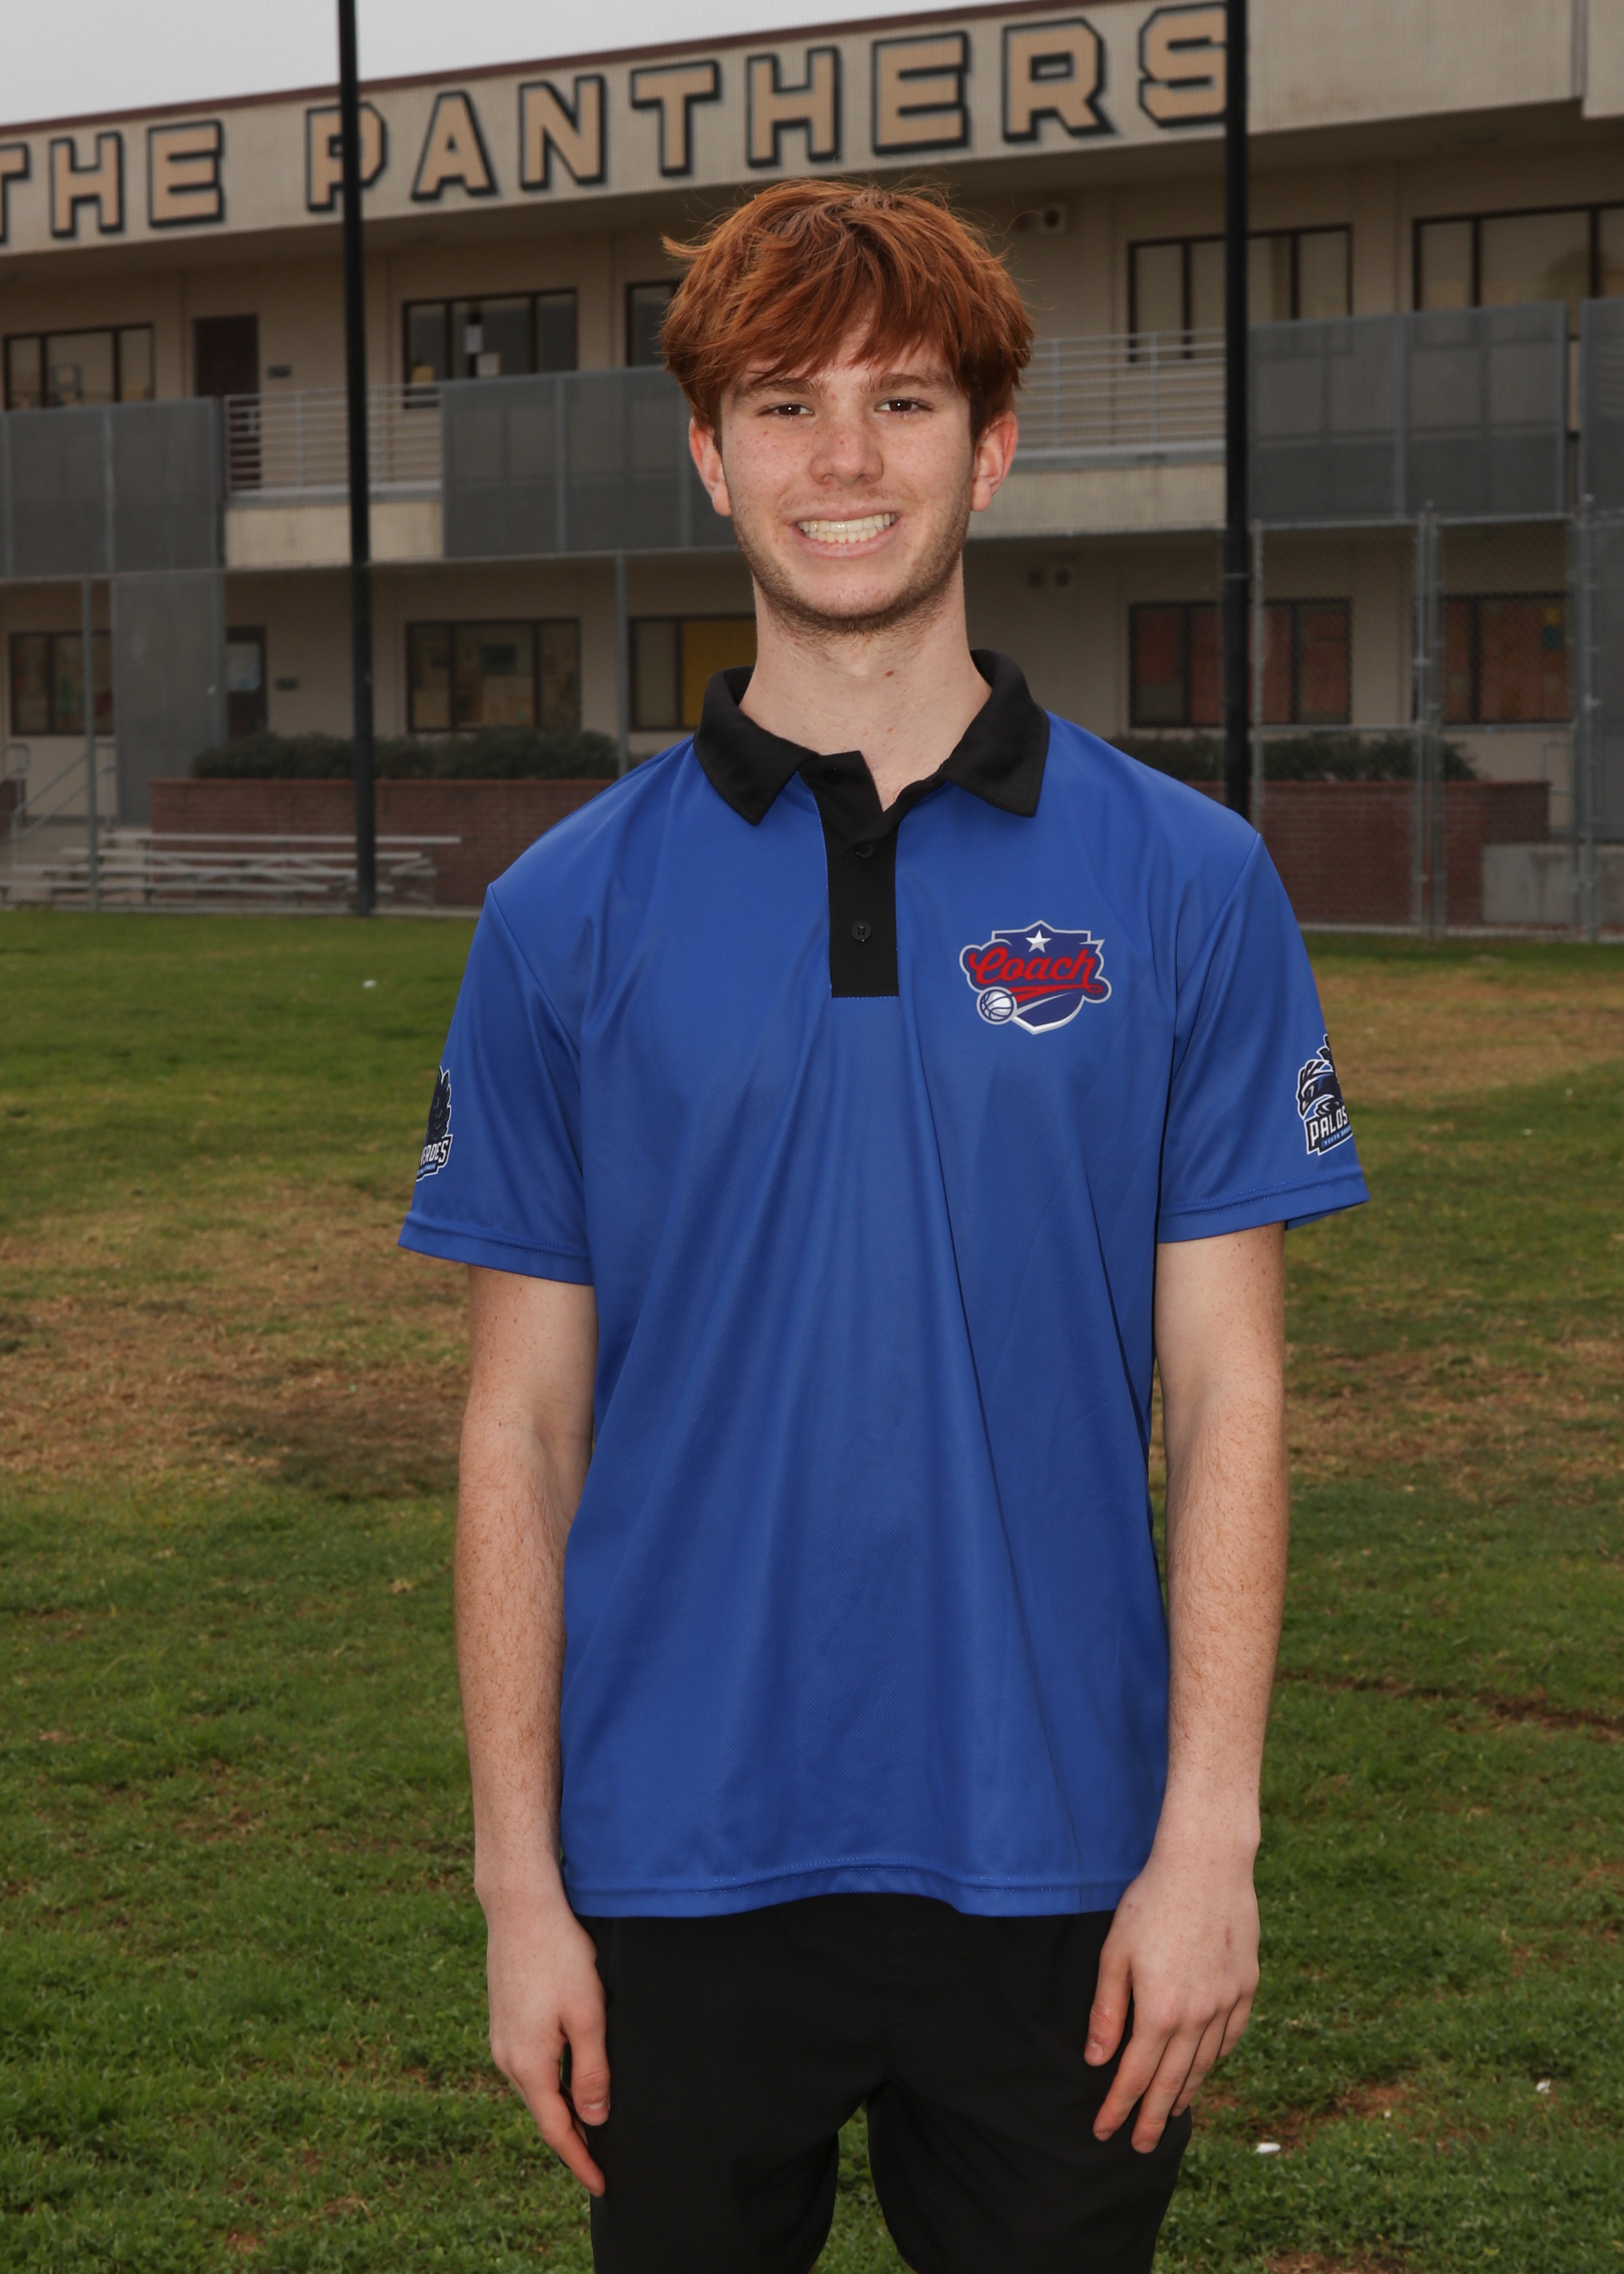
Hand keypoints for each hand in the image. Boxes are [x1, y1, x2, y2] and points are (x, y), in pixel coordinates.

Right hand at [483, 1884, 610, 2192]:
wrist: (520, 1907)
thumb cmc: (560, 1955)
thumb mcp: (588, 2015)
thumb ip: (591, 2071)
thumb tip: (594, 2121)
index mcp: (529, 2064)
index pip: (557, 2130)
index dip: (581, 2161)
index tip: (603, 2186)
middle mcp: (506, 2059)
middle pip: (543, 2112)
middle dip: (571, 2139)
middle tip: (602, 2162)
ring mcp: (501, 2038)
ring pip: (535, 2089)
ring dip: (560, 2109)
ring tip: (590, 2125)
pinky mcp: (504, 2019)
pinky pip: (529, 2065)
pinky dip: (550, 2082)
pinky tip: (568, 2076)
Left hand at [1084, 1830, 1260, 2152]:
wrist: (1206, 1865)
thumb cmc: (1151, 1902)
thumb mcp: (1115, 1953)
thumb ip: (1107, 2010)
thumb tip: (1098, 2060)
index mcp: (1160, 2012)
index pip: (1134, 2075)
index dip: (1118, 2107)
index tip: (1104, 2131)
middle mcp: (1198, 2017)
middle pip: (1171, 2081)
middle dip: (1152, 2117)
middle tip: (1139, 2147)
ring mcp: (1227, 2003)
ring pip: (1204, 2064)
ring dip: (1184, 2092)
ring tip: (1169, 2112)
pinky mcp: (1246, 1986)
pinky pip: (1230, 2037)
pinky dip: (1214, 2060)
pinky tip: (1204, 2068)